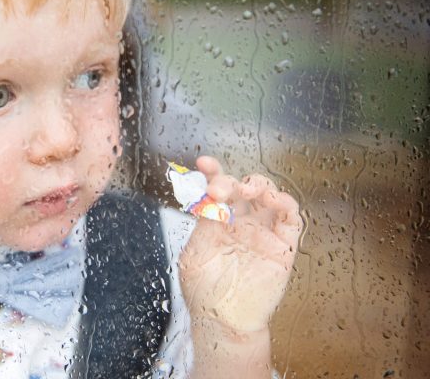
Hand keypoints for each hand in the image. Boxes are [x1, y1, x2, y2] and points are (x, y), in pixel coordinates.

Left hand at [179, 156, 301, 333]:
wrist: (224, 322)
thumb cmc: (205, 292)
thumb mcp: (195, 255)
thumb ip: (203, 226)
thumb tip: (208, 200)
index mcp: (217, 222)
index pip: (218, 190)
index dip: (213, 173)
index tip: (204, 163)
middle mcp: (241, 223)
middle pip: (242, 189)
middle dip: (231, 181)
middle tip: (220, 188)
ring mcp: (262, 233)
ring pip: (269, 196)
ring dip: (260, 185)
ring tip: (247, 189)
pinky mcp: (282, 247)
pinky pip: (290, 219)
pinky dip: (285, 203)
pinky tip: (273, 200)